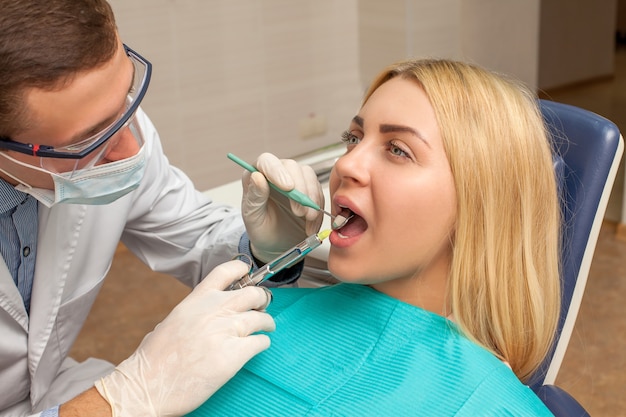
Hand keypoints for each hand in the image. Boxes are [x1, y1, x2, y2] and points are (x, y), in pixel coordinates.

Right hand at [94, 260, 274, 416]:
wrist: (146, 386)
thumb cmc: (154, 360)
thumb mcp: (172, 321)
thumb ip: (195, 311)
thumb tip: (210, 312)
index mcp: (196, 300)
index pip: (225, 272)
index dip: (241, 269)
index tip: (249, 272)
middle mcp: (213, 311)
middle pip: (253, 293)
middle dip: (262, 299)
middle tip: (262, 307)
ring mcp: (225, 331)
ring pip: (261, 318)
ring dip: (266, 323)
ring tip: (266, 327)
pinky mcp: (233, 355)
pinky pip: (260, 342)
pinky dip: (262, 344)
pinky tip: (258, 346)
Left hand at [242, 152, 323, 261]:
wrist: (276, 245)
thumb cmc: (261, 229)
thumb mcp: (252, 217)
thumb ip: (254, 197)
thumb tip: (257, 177)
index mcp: (257, 175)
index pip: (266, 161)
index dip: (277, 171)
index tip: (287, 187)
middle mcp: (276, 173)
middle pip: (291, 166)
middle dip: (299, 188)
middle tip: (299, 211)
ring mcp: (295, 180)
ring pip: (308, 176)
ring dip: (311, 198)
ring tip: (307, 218)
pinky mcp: (309, 190)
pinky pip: (318, 192)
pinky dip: (317, 208)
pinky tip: (310, 223)